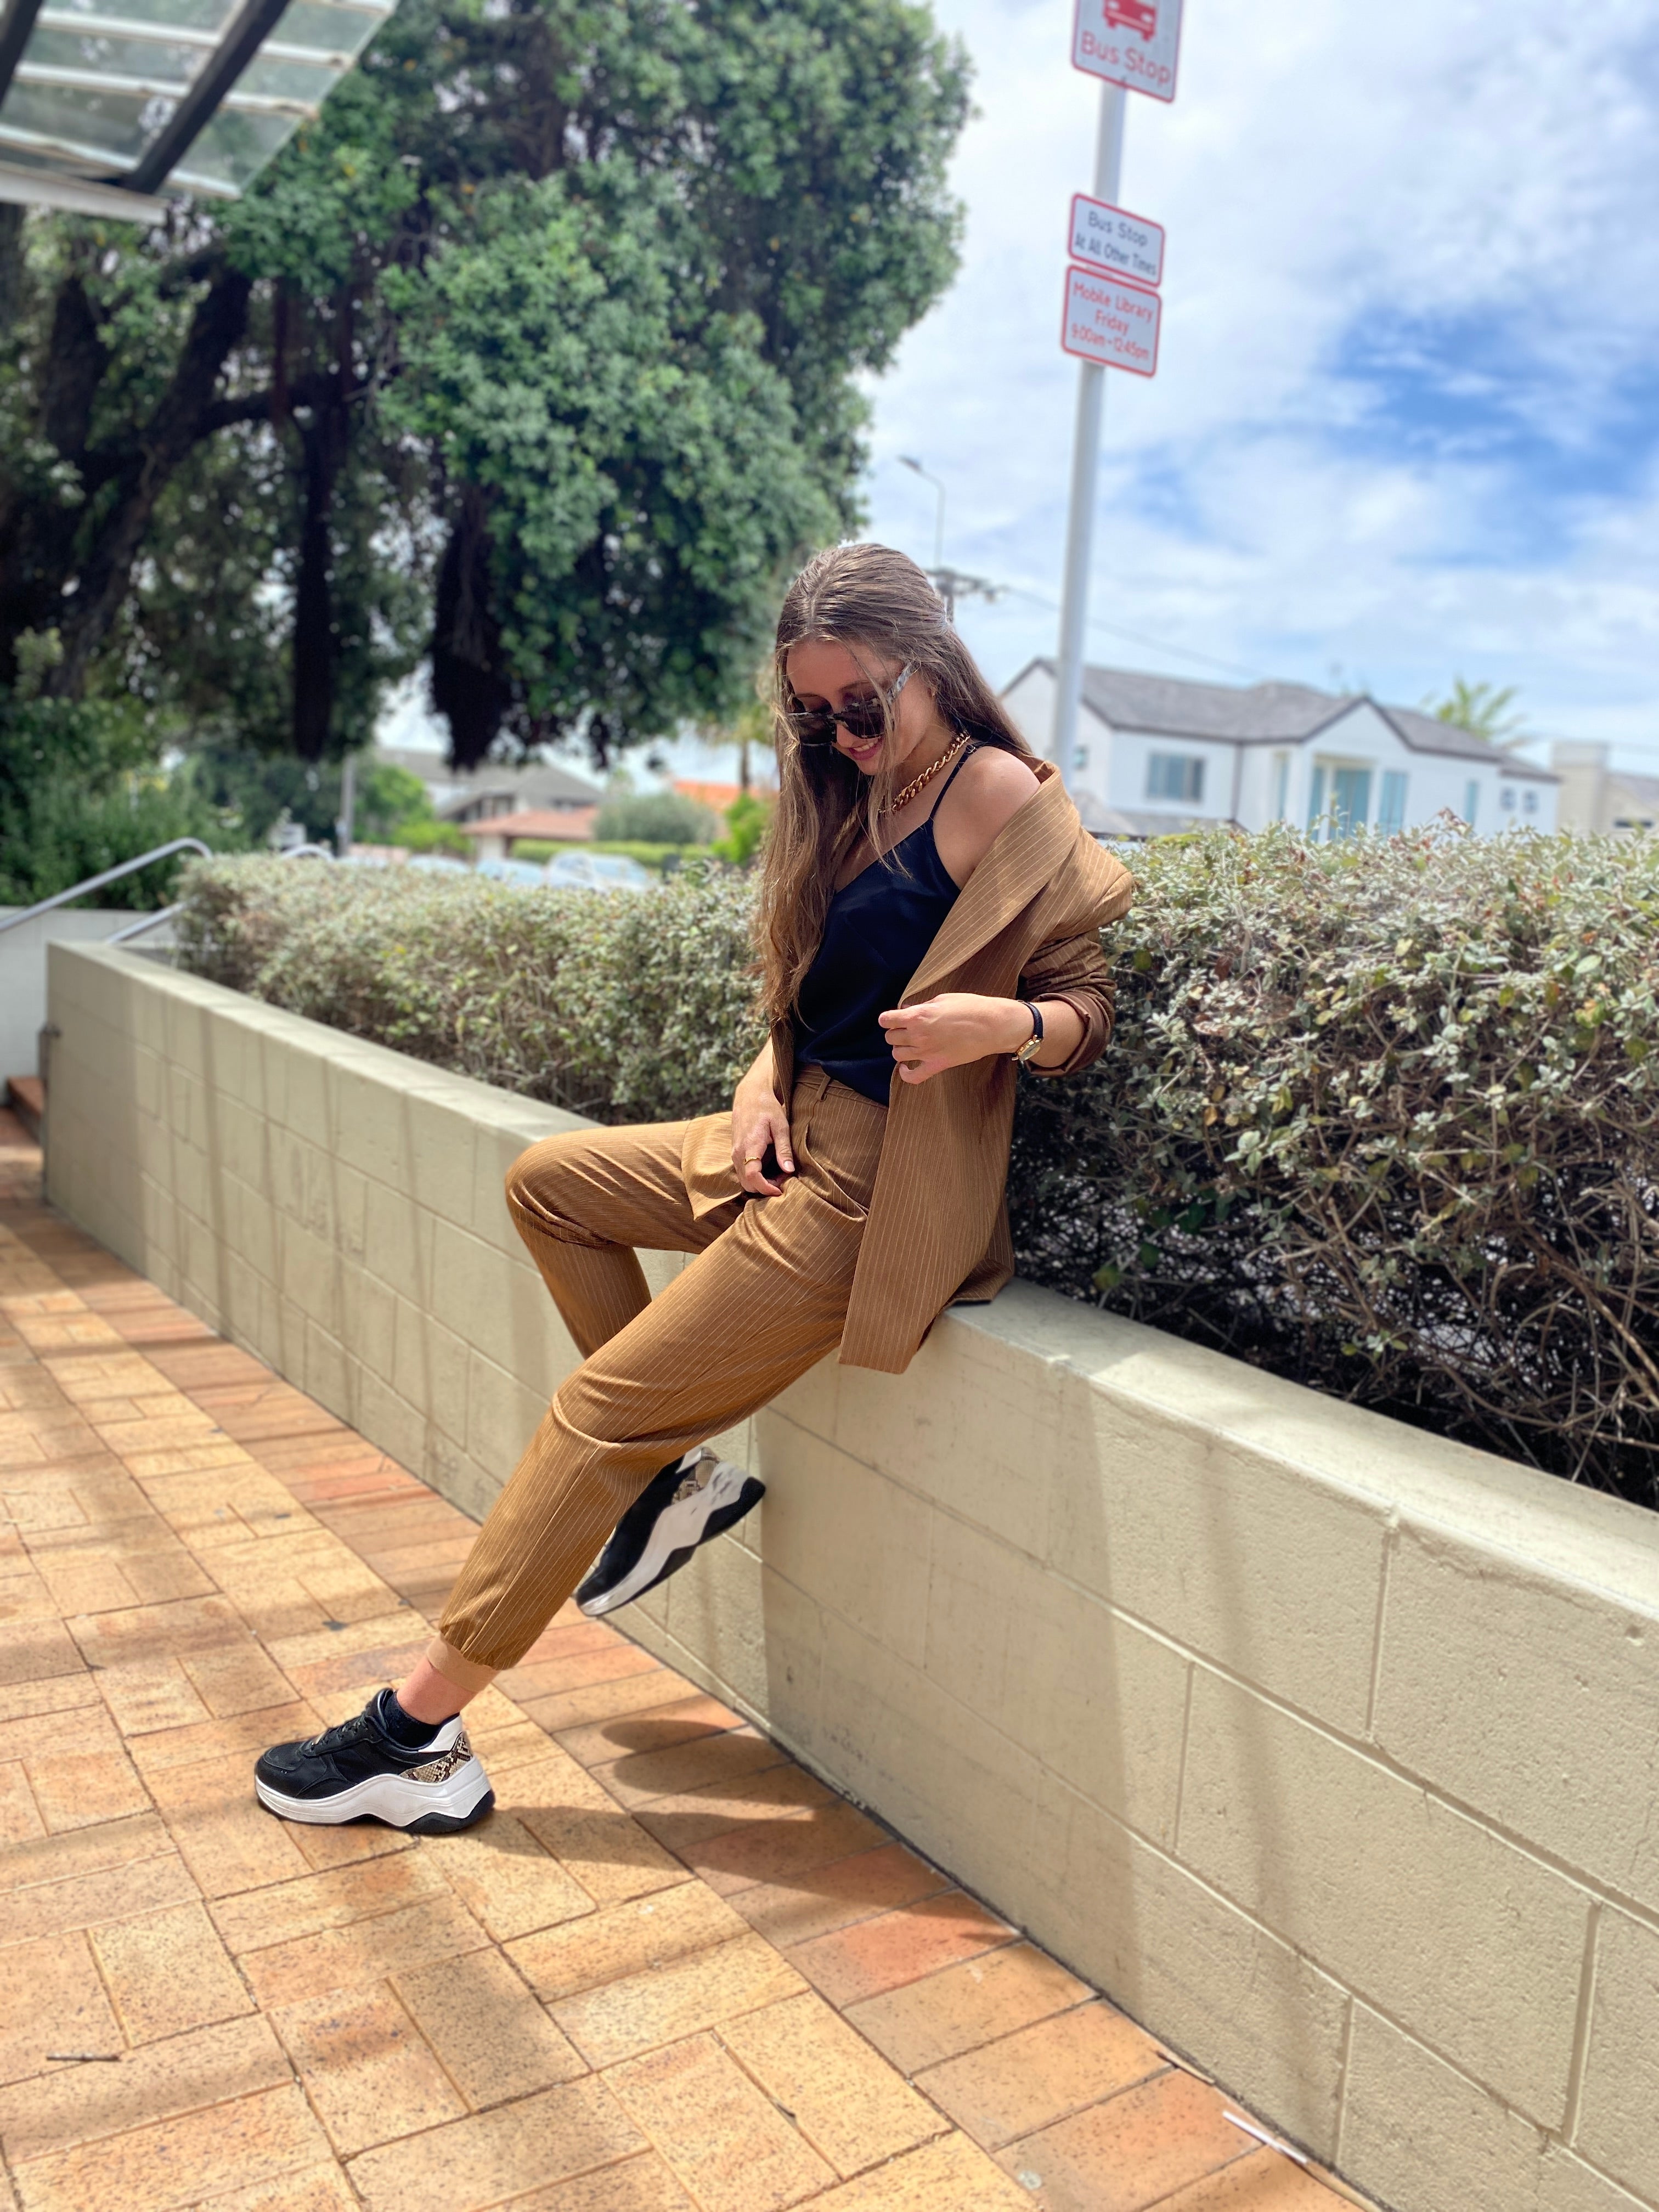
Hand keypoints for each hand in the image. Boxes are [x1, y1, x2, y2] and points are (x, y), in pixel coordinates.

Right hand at [731, 1078, 793, 1193]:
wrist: (749, 1094)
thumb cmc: (767, 1107)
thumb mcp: (780, 1126)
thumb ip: (784, 1149)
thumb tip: (789, 1170)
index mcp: (750, 1145)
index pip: (753, 1176)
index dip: (766, 1188)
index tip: (780, 1190)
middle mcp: (737, 1152)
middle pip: (747, 1183)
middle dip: (765, 1187)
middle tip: (783, 1180)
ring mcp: (734, 1152)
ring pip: (744, 1180)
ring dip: (760, 1182)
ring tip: (779, 1173)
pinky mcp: (735, 1151)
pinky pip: (742, 1172)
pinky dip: (755, 1176)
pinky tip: (770, 1167)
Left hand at [878, 993, 1030, 1083]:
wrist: (992, 1025)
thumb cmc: (970, 1007)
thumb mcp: (942, 999)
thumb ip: (921, 1006)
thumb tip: (906, 1010)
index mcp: (917, 1016)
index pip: (886, 1020)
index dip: (887, 1019)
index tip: (892, 1019)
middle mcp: (918, 1035)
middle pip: (890, 1038)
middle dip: (895, 1032)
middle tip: (906, 1029)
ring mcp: (926, 1052)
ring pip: (897, 1054)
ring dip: (900, 1048)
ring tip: (909, 1044)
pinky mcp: (937, 1065)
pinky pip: (913, 1077)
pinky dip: (905, 1073)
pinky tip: (905, 1067)